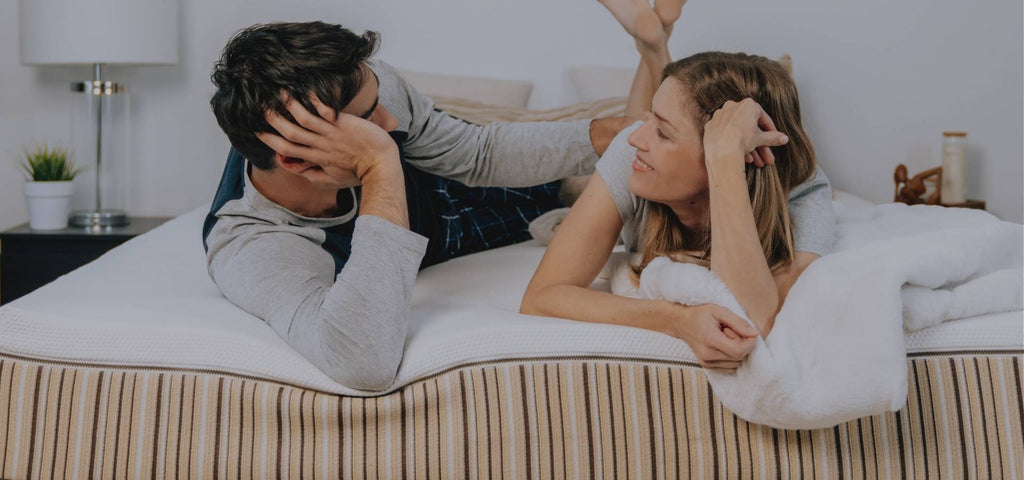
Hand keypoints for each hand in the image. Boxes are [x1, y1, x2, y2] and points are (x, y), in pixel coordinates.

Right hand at [256, 94, 399, 182]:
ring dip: (290, 105)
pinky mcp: (344, 124)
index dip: (270, 141)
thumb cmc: (360, 173)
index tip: (258, 132)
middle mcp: (320, 145)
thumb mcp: (334, 180)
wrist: (382, 167)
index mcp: (316, 158)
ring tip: (279, 92)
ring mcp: (332, 134)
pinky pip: (326, 110)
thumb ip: (315, 175)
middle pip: (290, 133)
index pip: (287, 150)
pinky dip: (316, 100)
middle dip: (273, 121)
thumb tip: (300, 172)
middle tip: (261, 108)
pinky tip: (306, 88)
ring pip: (304, 119)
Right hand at [665, 303, 758, 372]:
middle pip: (739, 358)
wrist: (681, 323)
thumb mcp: (720, 311)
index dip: (749, 344)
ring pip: (735, 364)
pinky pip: (729, 367)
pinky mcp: (707, 366)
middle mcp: (707, 355)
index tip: (748, 332)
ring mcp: (706, 363)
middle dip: (742, 345)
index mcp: (710, 340)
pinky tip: (723, 345)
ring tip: (725, 338)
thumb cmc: (700, 314)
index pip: (739, 351)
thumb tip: (755, 334)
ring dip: (737, 351)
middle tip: (731, 331)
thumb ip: (738, 323)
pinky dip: (731, 357)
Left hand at [702, 98, 788, 170]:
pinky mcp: (710, 127)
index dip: (770, 130)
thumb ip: (773, 137)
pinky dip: (734, 145)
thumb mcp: (761, 139)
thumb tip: (784, 139)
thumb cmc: (742, 140)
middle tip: (767, 157)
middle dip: (760, 145)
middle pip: (749, 128)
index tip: (774, 139)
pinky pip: (726, 135)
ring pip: (738, 133)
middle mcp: (731, 106)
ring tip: (757, 163)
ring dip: (749, 148)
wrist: (722, 150)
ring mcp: (719, 117)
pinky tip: (744, 158)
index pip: (763, 118)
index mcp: (747, 105)